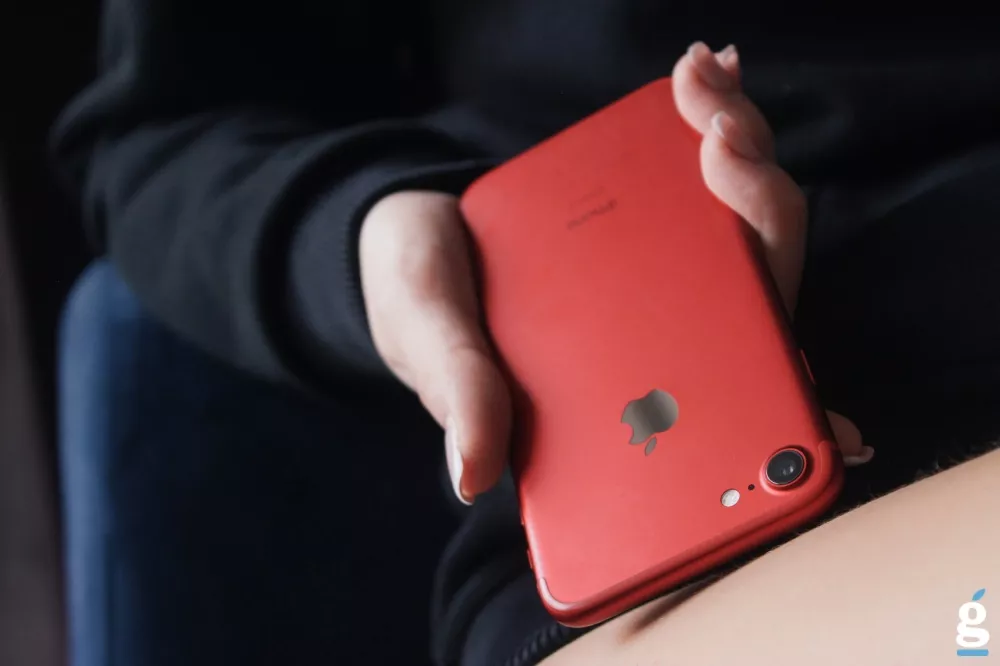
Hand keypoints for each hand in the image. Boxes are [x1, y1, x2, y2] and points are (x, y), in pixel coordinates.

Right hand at [358, 44, 871, 509]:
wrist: (405, 235)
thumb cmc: (422, 308)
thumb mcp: (434, 345)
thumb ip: (462, 395)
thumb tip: (471, 476)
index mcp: (625, 386)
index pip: (725, 400)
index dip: (786, 402)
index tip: (827, 416)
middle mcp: (664, 331)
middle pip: (755, 285)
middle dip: (756, 204)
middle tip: (719, 142)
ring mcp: (663, 266)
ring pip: (739, 217)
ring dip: (738, 142)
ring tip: (701, 83)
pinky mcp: (649, 210)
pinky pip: (700, 168)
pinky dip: (707, 118)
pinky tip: (700, 71)